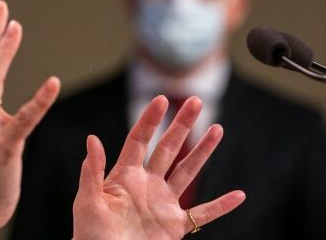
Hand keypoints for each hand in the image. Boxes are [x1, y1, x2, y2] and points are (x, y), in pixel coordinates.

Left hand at [73, 96, 245, 239]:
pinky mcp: (174, 226)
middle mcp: (147, 184)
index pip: (139, 140)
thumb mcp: (87, 202)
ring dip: (203, 151)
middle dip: (182, 125)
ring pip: (188, 172)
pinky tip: (238, 195)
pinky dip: (221, 206)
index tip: (161, 100)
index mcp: (125, 176)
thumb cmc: (90, 235)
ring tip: (217, 129)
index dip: (150, 120)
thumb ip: (92, 171)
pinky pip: (202, 214)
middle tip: (195, 101)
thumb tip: (92, 139)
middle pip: (168, 148)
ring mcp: (163, 204)